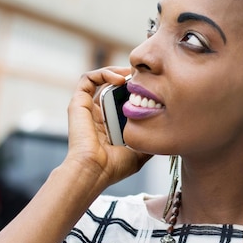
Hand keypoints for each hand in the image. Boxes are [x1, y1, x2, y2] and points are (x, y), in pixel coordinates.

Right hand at [64, 67, 151, 190]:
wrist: (94, 171)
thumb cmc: (114, 167)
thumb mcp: (139, 153)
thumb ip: (149, 140)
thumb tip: (164, 134)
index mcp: (110, 125)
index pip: (121, 100)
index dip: (134, 90)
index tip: (150, 87)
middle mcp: (97, 114)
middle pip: (113, 87)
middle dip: (128, 78)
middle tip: (143, 76)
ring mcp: (87, 108)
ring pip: (100, 79)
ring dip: (117, 72)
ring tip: (132, 74)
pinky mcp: (78, 103)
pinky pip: (88, 79)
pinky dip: (103, 73)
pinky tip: (120, 79)